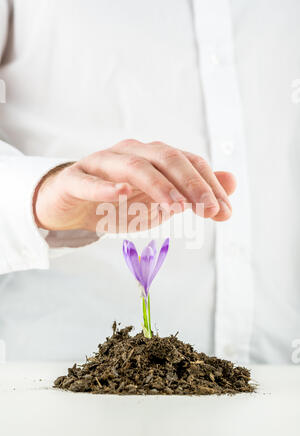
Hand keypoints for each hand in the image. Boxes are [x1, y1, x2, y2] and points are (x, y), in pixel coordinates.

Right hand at [34, 139, 236, 232]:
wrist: (72, 207)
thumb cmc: (119, 203)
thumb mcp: (161, 201)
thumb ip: (193, 191)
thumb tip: (232, 181)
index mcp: (154, 157)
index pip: (188, 162)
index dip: (209, 185)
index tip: (225, 212)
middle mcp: (131, 153)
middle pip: (166, 158)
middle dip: (192, 183)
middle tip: (209, 209)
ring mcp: (101, 163)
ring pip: (133, 166)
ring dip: (158, 185)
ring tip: (176, 207)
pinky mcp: (74, 179)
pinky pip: (89, 181)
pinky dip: (105, 187)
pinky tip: (121, 194)